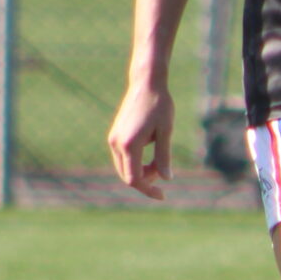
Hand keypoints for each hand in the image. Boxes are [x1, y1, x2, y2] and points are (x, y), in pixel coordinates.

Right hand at [107, 81, 174, 199]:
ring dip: (141, 171)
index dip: (148, 190)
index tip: (162, 195)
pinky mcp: (115, 135)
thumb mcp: (166, 132)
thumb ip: (164, 156)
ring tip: (158, 162)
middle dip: (146, 180)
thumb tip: (167, 178)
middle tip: (164, 171)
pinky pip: (123, 158)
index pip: (135, 179)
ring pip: (124, 168)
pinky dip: (135, 162)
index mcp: (130, 145)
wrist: (146, 84)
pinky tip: (150, 154)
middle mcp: (117, 144)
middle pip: (127, 176)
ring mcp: (113, 139)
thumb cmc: (160, 106)